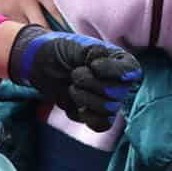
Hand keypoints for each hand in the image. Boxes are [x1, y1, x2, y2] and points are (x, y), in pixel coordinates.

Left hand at [8, 27, 141, 131]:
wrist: (40, 66)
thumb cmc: (59, 50)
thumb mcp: (77, 46)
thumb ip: (94, 53)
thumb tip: (103, 60)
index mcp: (118, 60)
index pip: (131, 71)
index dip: (114, 72)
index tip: (93, 66)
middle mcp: (118, 81)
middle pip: (117, 93)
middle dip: (91, 85)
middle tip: (74, 74)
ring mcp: (108, 99)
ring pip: (108, 110)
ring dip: (84, 99)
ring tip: (71, 87)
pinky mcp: (95, 114)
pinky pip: (102, 124)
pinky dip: (87, 117)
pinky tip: (76, 107)